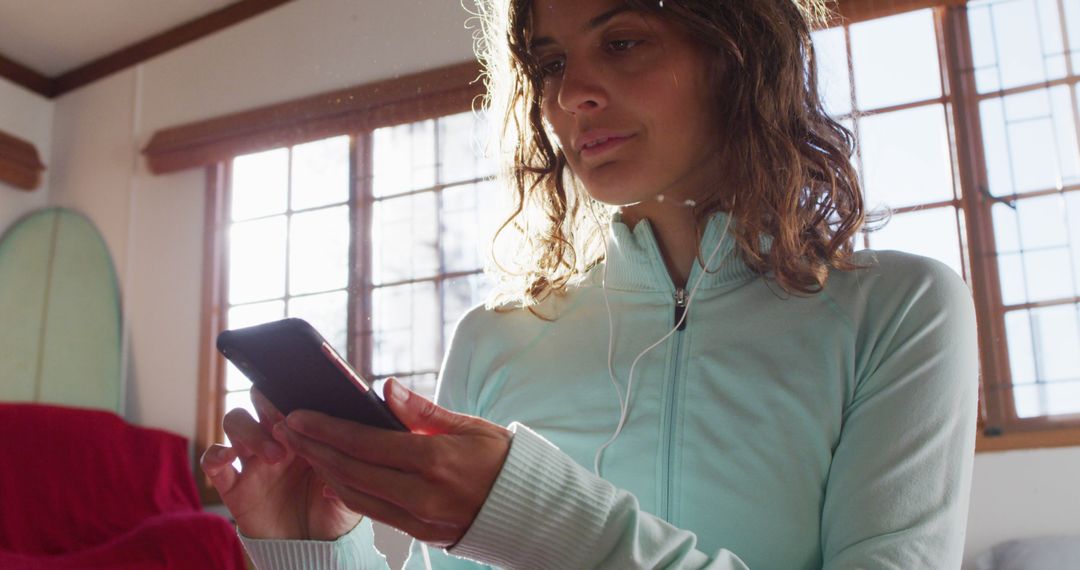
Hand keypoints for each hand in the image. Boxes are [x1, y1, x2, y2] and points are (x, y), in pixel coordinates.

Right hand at [200, 388, 360, 539]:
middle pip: (261, 399)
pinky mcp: (235, 486)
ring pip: (236, 421)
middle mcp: (278, 438)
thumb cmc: (338, 511)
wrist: (317, 553)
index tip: (305, 401)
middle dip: (269, 403)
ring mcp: (254, 460)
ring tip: (274, 455)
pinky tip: (228, 457)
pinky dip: (215, 454)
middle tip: (286, 422)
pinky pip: (213, 462)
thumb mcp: (356, 478)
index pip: (293, 395)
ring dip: (250, 431)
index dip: (294, 391)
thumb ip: (357, 450)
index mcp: (307, 431)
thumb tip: (365, 419)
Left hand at [277, 378, 511, 547]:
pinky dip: (346, 492)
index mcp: (435, 460)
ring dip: (323, 470)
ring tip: (301, 448)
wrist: (532, 510)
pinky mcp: (419, 533)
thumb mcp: (472, 427)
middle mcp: (422, 493)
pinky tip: (331, 475)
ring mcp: (419, 518)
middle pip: (351, 470)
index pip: (366, 443)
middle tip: (286, 428)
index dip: (326, 429)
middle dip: (313, 448)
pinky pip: (372, 512)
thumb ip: (424, 411)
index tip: (298, 415)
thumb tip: (387, 389)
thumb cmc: (503, 461)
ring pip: (355, 494)